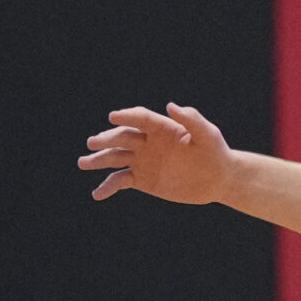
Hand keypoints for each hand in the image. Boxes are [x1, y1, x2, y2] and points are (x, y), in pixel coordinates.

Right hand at [79, 104, 235, 203]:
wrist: (217, 179)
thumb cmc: (216, 152)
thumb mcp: (208, 136)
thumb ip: (192, 120)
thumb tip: (171, 105)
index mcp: (161, 127)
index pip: (140, 119)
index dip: (127, 117)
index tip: (113, 117)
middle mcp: (147, 142)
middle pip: (123, 137)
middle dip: (107, 139)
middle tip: (93, 142)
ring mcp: (142, 160)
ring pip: (116, 158)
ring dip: (99, 160)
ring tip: (83, 163)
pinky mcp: (142, 179)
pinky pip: (121, 181)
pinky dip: (108, 187)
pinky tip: (97, 195)